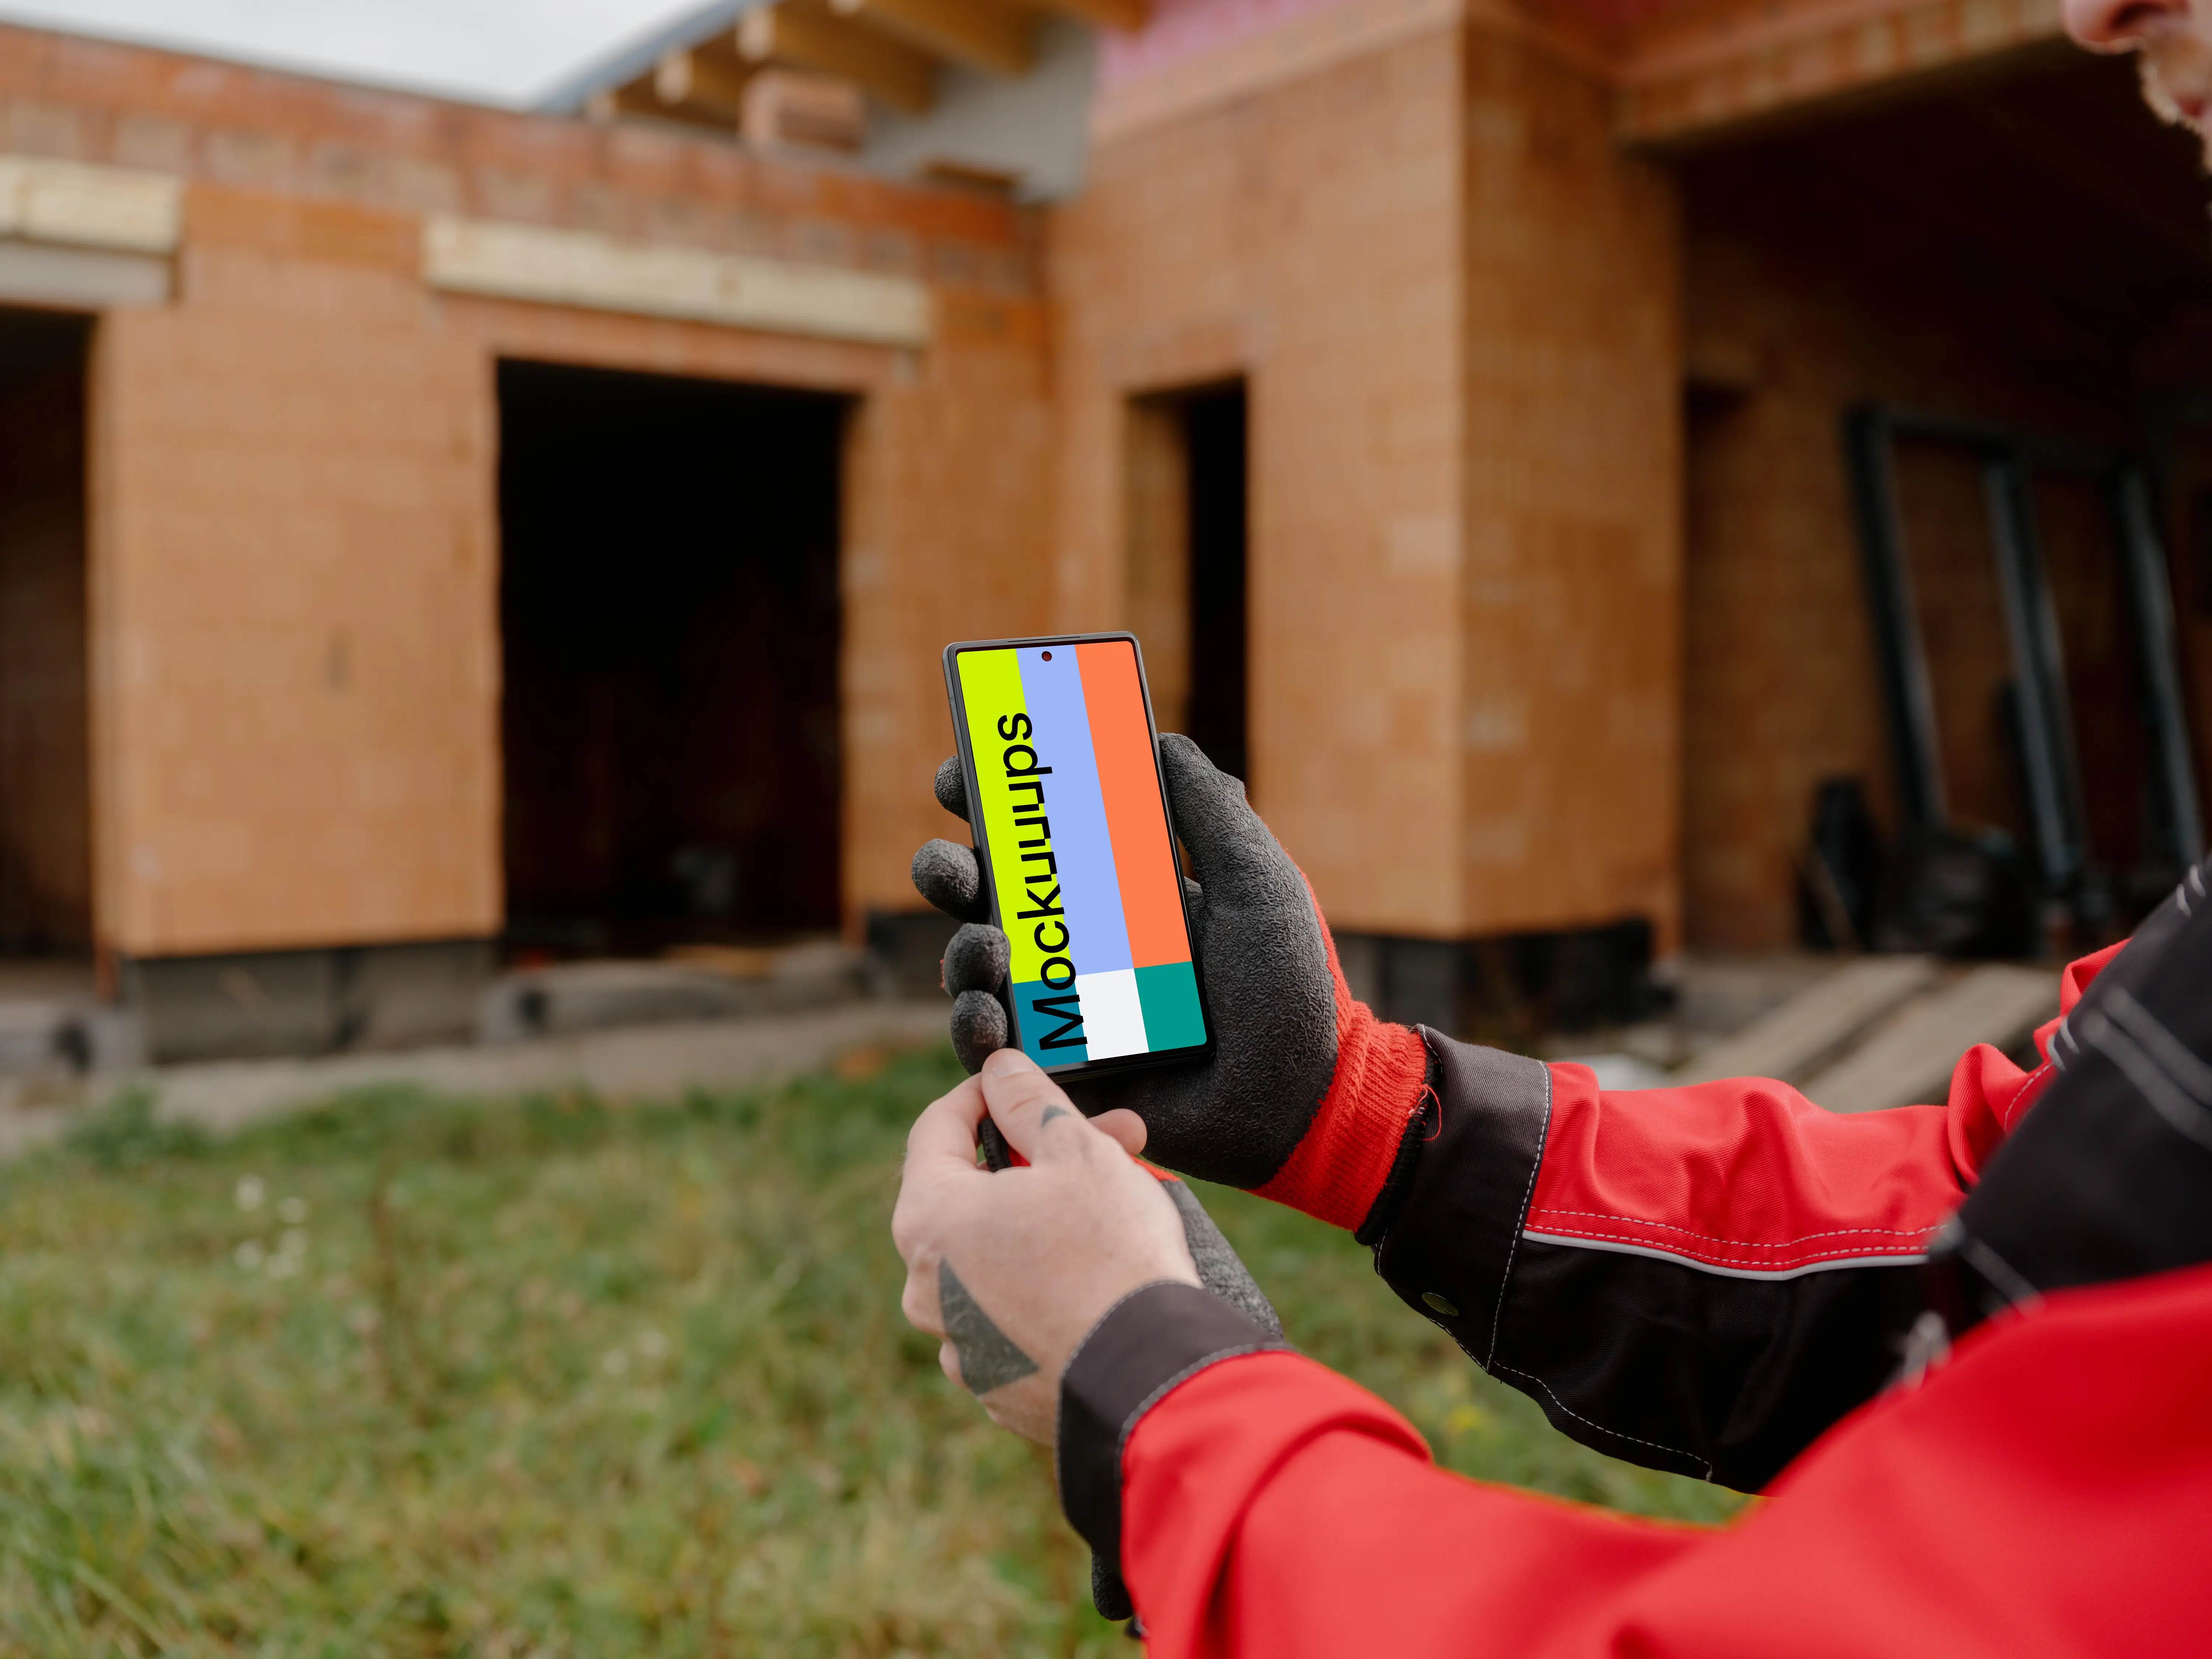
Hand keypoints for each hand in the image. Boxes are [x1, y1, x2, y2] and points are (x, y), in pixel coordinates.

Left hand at [892, 1048, 1200, 1443]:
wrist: (1151, 1377)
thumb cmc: (1111, 1257)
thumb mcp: (1076, 1151)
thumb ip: (1029, 1102)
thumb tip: (1002, 1072)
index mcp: (929, 1220)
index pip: (935, 1130)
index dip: (982, 1095)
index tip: (1017, 1082)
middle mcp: (927, 1287)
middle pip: (973, 1195)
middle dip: (1040, 1158)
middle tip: (1108, 1139)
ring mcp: (960, 1343)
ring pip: (997, 1256)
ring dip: (1047, 1220)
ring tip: (1120, 1203)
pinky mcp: (1000, 1385)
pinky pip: (1017, 1314)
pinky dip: (1051, 1284)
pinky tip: (1103, 1271)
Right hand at [910, 735, 1429, 1229]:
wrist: (1304, 1093)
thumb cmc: (1290, 986)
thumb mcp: (1256, 880)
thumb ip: (1210, 809)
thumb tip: (1161, 737)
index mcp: (1120, 892)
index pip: (1038, 838)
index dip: (989, 802)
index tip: (960, 775)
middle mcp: (1081, 944)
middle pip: (985, 896)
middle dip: (948, 870)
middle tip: (952, 865)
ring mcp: (1065, 1007)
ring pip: (977, 965)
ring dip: (963, 948)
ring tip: (986, 947)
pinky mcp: (1060, 1071)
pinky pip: (991, 1046)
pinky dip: (973, 1025)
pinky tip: (987, 1010)